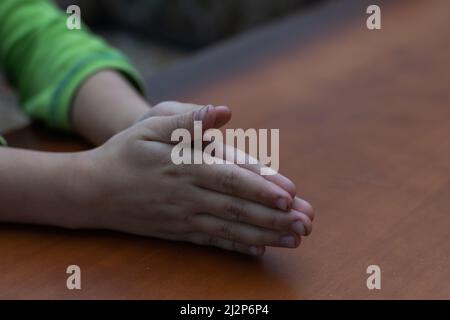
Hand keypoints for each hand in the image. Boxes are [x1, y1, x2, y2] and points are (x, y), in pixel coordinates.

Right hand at [81, 103, 312, 254]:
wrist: (93, 190)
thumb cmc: (125, 152)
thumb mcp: (150, 126)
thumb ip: (188, 121)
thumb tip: (223, 111)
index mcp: (184, 165)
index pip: (229, 178)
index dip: (261, 187)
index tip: (291, 196)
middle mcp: (187, 195)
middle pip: (237, 208)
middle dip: (274, 217)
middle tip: (305, 224)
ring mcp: (183, 217)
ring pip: (229, 229)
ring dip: (264, 235)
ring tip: (293, 240)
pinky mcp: (178, 231)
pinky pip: (211, 242)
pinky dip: (236, 247)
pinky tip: (258, 251)